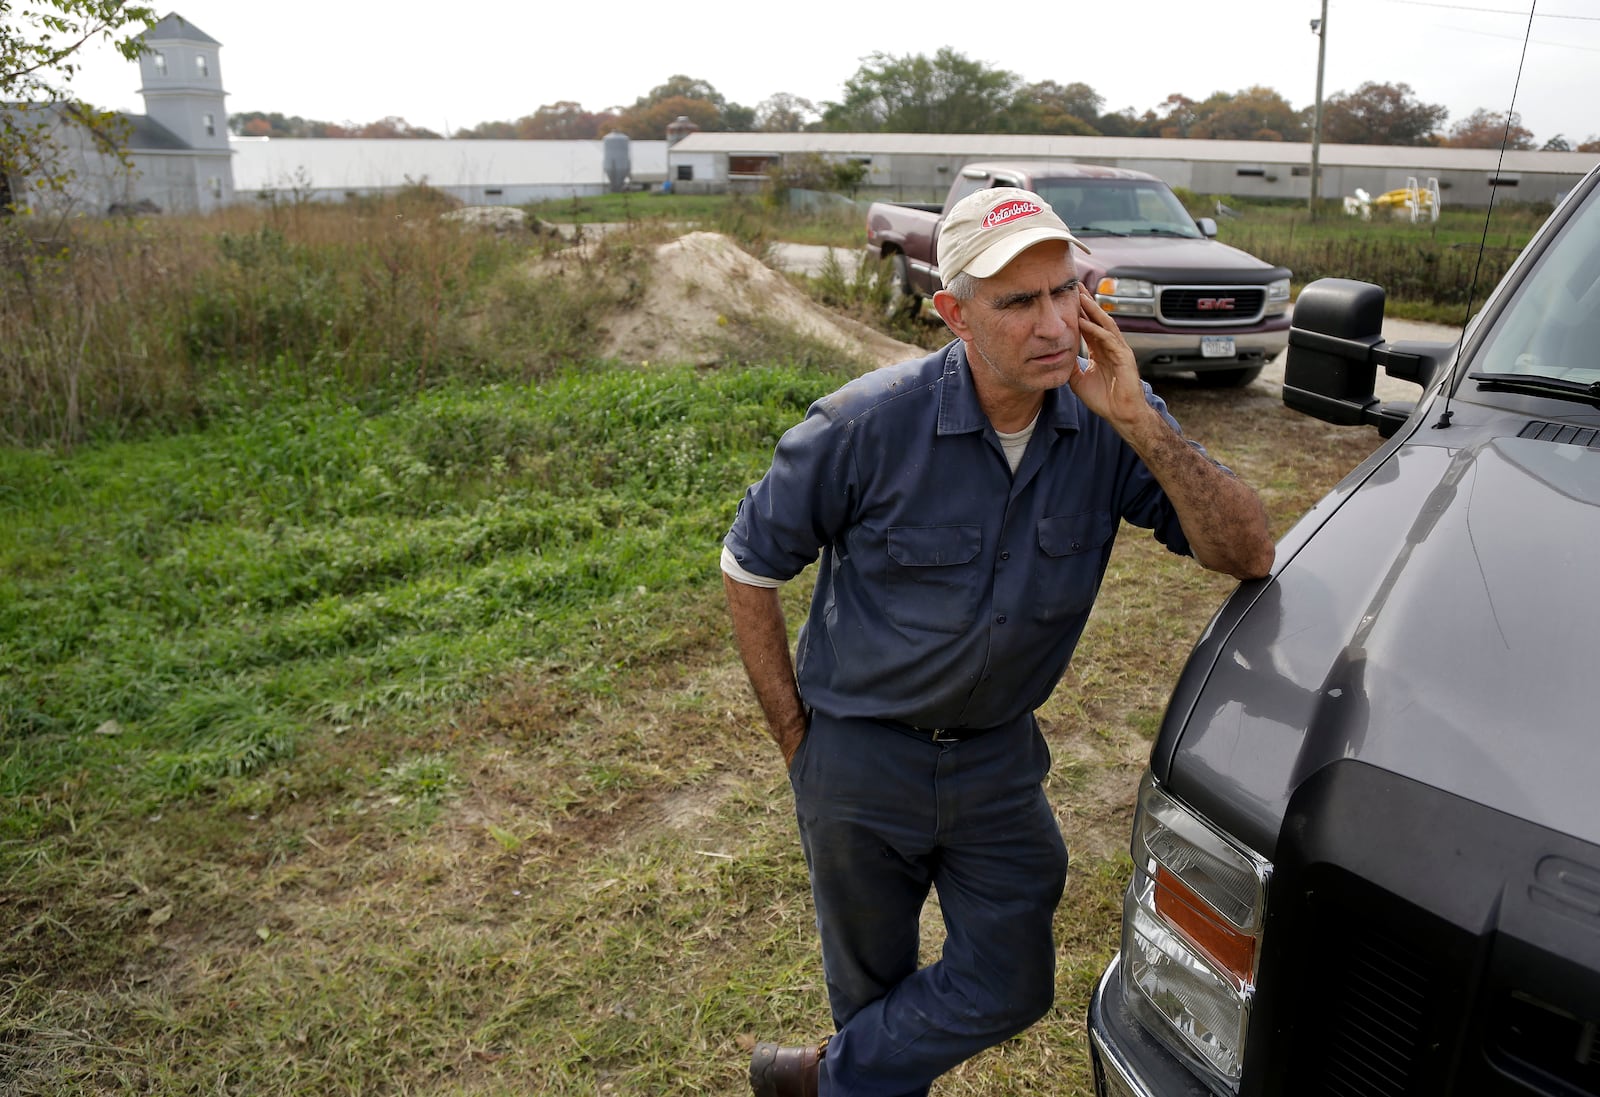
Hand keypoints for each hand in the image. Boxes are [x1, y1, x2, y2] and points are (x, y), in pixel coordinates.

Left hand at [1068, 284, 1149, 427]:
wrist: (1121, 414)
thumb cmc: (1104, 399)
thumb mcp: (1079, 379)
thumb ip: (1070, 366)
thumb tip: (1056, 357)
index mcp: (1101, 350)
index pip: (1089, 325)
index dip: (1079, 312)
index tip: (1067, 298)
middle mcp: (1111, 346)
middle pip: (1098, 319)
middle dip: (1087, 302)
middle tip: (1075, 286)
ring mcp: (1119, 350)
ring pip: (1105, 324)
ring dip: (1093, 310)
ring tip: (1081, 296)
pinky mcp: (1124, 358)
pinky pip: (1109, 340)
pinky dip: (1096, 330)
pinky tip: (1086, 322)